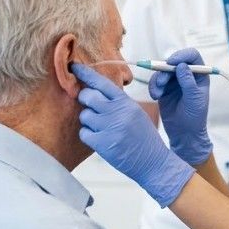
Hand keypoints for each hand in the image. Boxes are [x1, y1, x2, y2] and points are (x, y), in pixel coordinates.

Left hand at [73, 63, 193, 206]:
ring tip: (102, 128)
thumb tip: (96, 93)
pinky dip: (88, 135)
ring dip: (88, 121)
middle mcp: (117, 113)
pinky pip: (84, 133)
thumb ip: (118, 102)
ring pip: (84, 115)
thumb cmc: (144, 138)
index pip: (102, 83)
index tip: (75, 67)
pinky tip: (100, 139)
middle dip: (85, 100)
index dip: (86, 74)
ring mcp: (109, 128)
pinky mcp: (103, 144)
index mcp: (126, 103)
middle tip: (92, 107)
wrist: (154, 162)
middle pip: (87, 96)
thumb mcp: (135, 113)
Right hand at [148, 48, 211, 164]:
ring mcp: (175, 81)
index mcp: (200, 75)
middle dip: (166, 69)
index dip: (182, 55)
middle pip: (174, 61)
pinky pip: (156, 81)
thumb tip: (182, 66)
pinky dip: (153, 86)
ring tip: (158, 92)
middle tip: (162, 81)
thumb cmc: (195, 117)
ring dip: (158, 79)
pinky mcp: (164, 89)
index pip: (192, 56)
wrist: (184, 133)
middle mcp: (187, 75)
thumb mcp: (194, 99)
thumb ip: (188, 82)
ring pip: (162, 70)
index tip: (172, 62)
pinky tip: (155, 96)